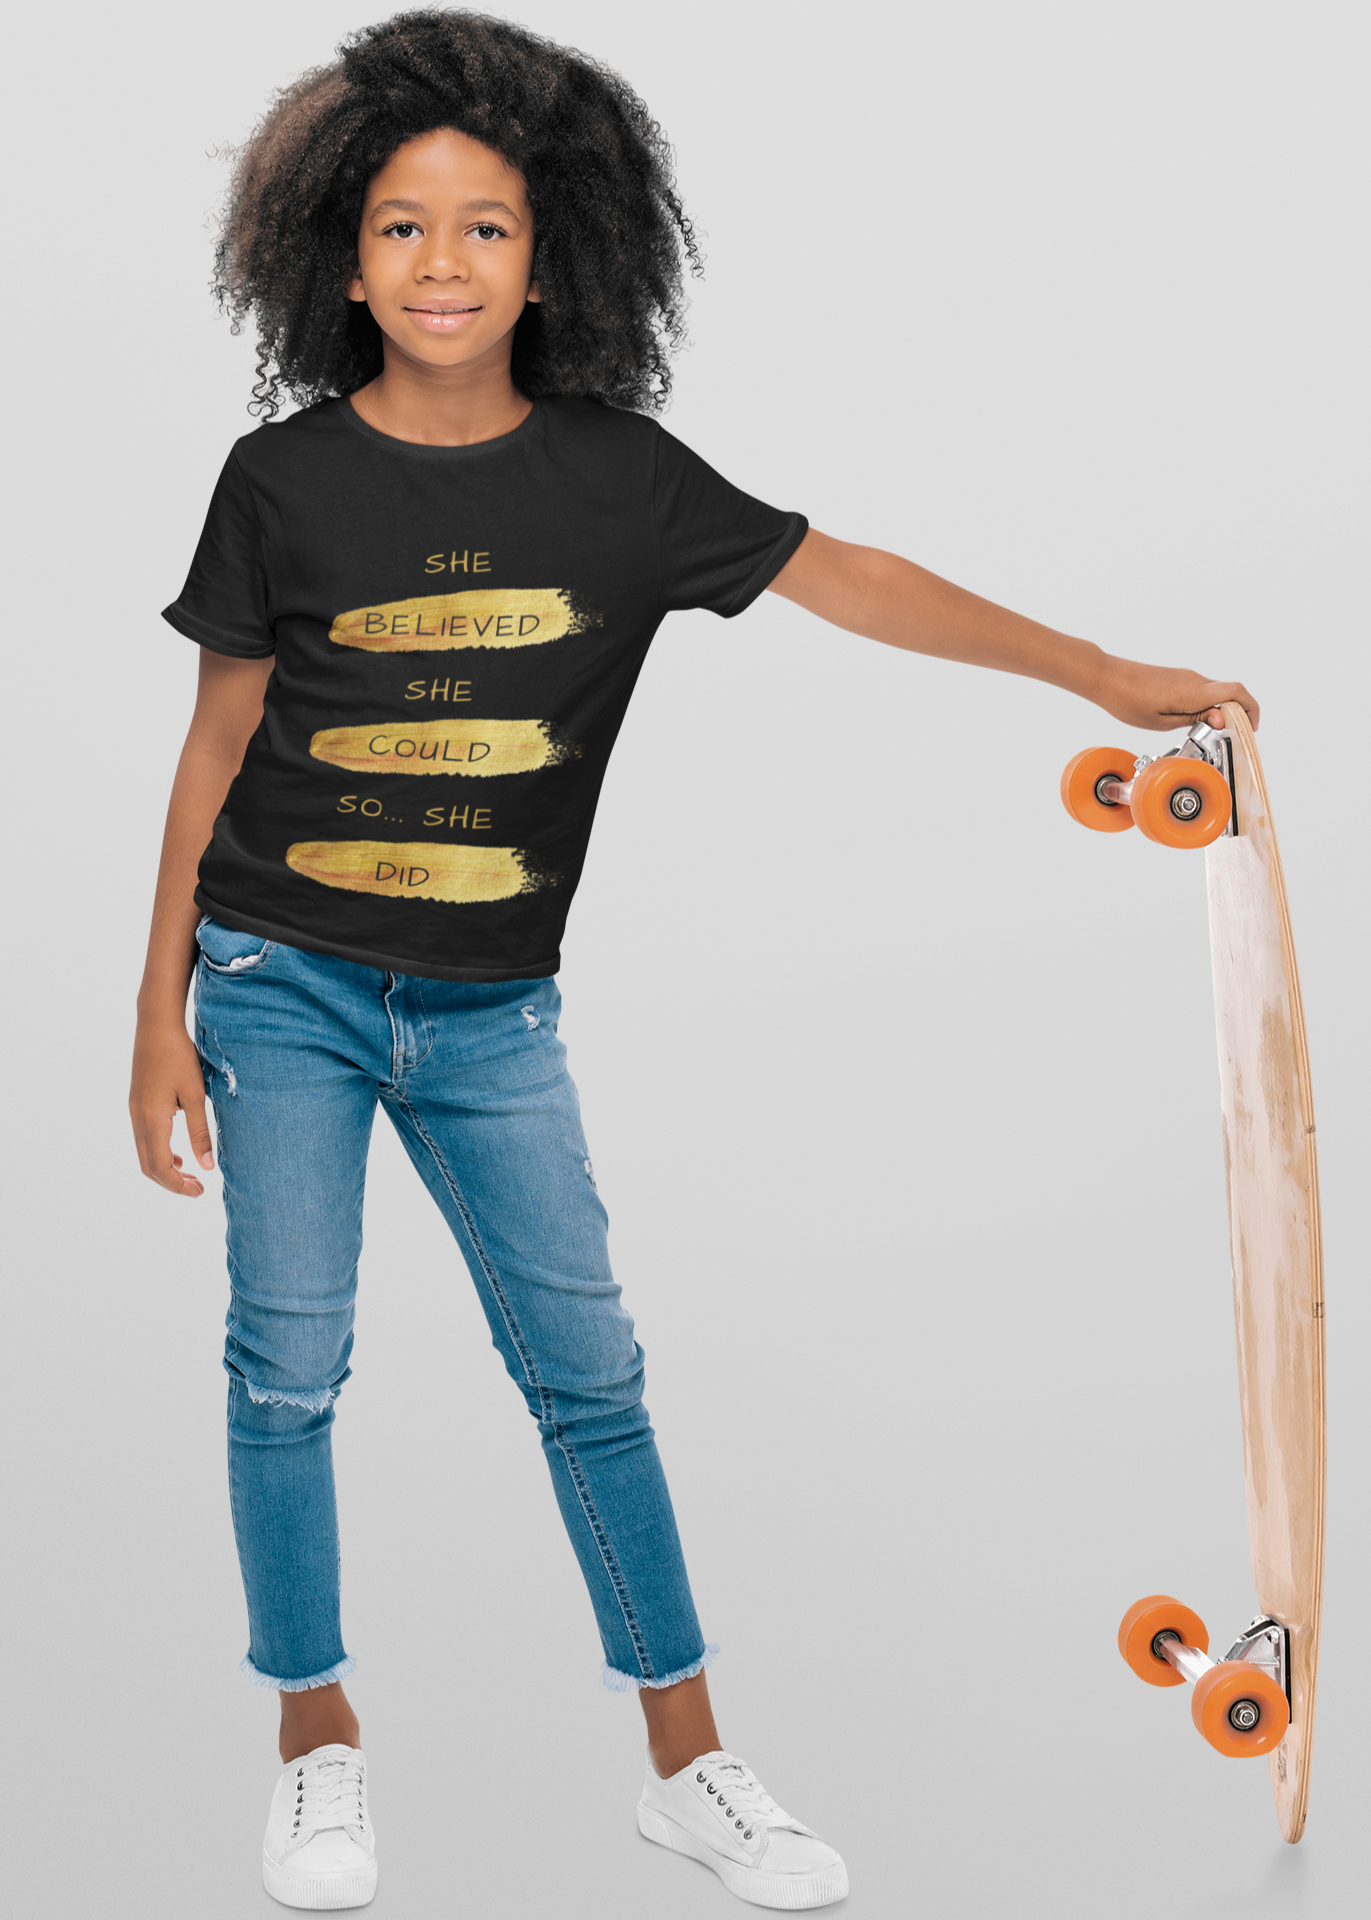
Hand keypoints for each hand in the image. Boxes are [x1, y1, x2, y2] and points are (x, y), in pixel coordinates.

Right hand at [130, 1018, 213, 1196]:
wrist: (156, 1026)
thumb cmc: (179, 1057)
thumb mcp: (196, 1094)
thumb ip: (200, 1131)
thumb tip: (207, 1167)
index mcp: (152, 1120)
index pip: (161, 1167)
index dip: (179, 1185)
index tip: (201, 1191)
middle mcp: (138, 1119)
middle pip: (148, 1166)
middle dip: (171, 1183)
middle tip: (198, 1190)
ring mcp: (134, 1111)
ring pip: (144, 1154)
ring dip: (165, 1169)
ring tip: (190, 1176)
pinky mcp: (137, 1104)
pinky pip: (144, 1140)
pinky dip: (159, 1153)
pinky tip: (179, 1153)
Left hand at [1097, 657, 1258, 732]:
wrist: (1107, 678)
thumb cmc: (1128, 701)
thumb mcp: (1162, 721)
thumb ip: (1195, 719)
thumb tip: (1222, 720)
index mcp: (1193, 691)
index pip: (1237, 692)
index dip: (1251, 710)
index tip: (1249, 730)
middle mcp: (1195, 680)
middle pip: (1232, 693)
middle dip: (1237, 715)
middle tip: (1229, 737)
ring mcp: (1188, 677)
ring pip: (1218, 692)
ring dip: (1221, 712)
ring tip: (1208, 733)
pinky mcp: (1180, 679)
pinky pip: (1204, 691)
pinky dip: (1209, 706)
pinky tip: (1196, 721)